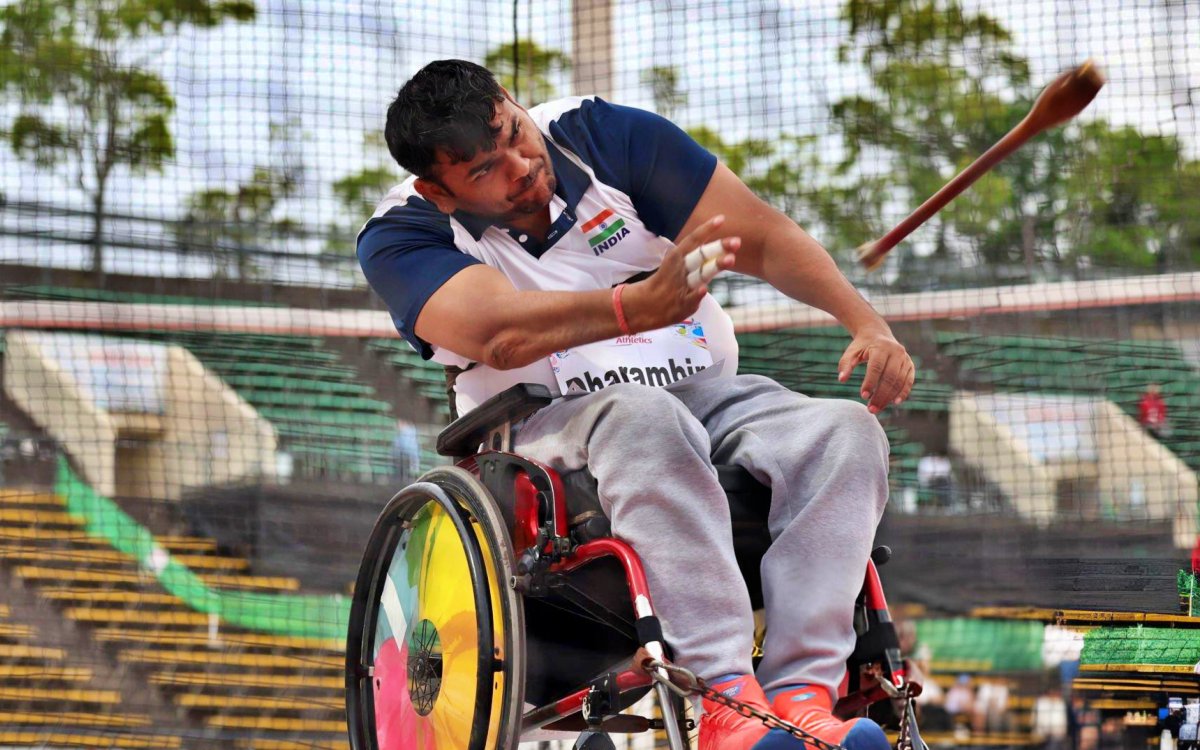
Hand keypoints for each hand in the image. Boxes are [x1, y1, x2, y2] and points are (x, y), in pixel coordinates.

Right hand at [623, 214, 738, 330]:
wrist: (647, 305)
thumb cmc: (668, 281)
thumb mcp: (679, 264)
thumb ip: (701, 258)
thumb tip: (726, 248)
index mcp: (679, 256)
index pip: (694, 239)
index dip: (707, 229)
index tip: (721, 219)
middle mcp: (681, 268)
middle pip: (702, 255)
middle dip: (718, 248)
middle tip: (737, 241)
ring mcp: (682, 285)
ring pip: (701, 274)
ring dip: (715, 266)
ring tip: (730, 259)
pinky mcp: (683, 303)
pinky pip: (691, 297)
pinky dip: (697, 293)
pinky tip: (704, 289)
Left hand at [837, 326, 914, 413]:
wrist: (877, 334)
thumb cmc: (861, 346)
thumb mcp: (851, 352)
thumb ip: (845, 365)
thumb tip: (841, 379)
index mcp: (881, 347)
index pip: (876, 367)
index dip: (870, 382)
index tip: (863, 396)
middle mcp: (896, 351)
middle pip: (890, 377)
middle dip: (881, 395)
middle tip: (871, 409)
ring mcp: (905, 358)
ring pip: (900, 381)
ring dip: (889, 397)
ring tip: (877, 408)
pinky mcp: (910, 365)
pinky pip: (908, 381)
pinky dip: (903, 392)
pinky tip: (895, 403)